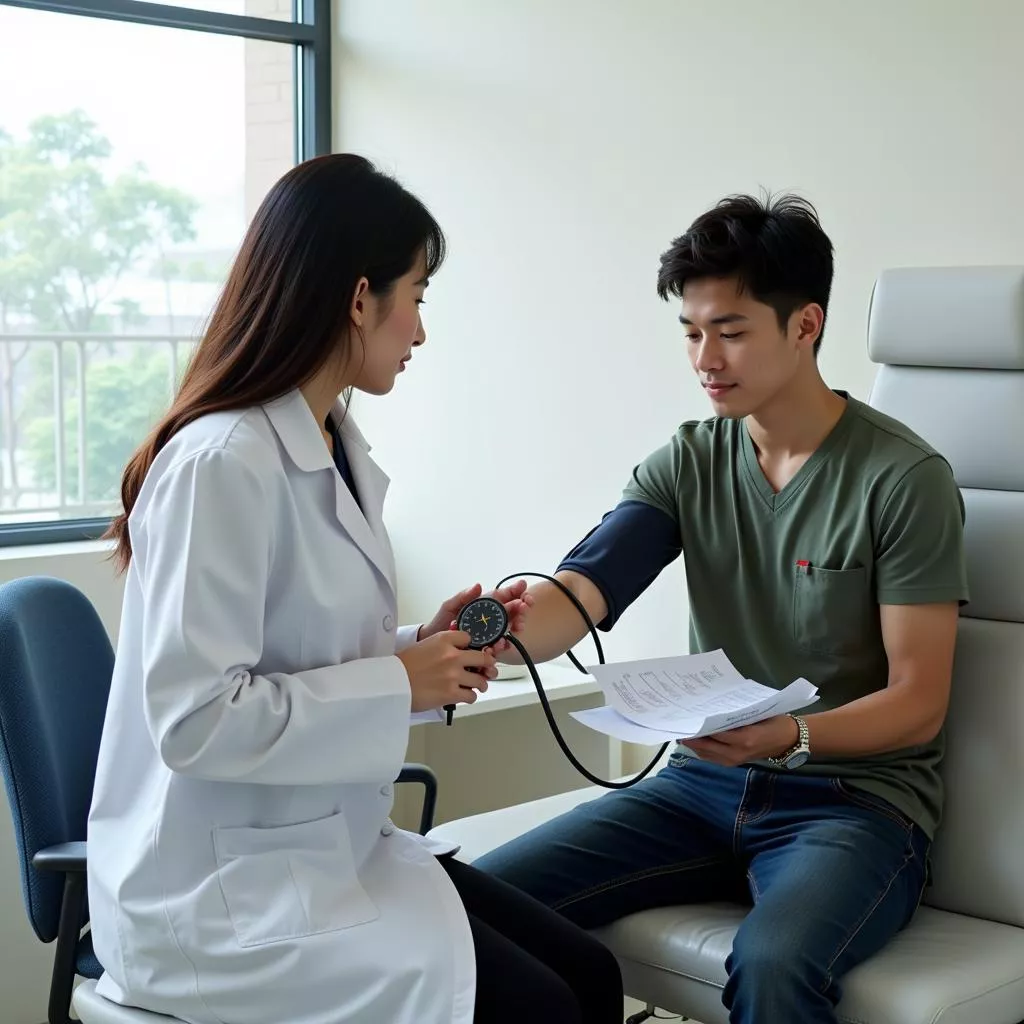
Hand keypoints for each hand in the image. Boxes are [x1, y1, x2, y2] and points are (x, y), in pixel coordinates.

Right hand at [397, 630, 496, 711]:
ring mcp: (453, 675)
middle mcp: (452, 655)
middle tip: (487, 669)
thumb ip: (444, 646)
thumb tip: (459, 653)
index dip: (471, 645)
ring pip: (481, 680)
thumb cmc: (403, 665)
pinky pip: (471, 696)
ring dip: (481, 683)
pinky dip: (470, 697)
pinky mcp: (451, 693)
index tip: (472, 651)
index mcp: (444, 639)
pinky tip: (465, 696)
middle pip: (483, 658)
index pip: (469, 638)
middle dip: (486, 665)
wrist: (391, 683)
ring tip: (478, 685)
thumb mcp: (425, 645)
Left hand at [418, 580, 533, 653]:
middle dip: (521, 610)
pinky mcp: (485, 651)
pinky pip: (498, 650)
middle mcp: (489, 622)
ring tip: (515, 627)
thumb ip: (463, 596)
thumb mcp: (450, 607)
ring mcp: (489, 636)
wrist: (433, 645)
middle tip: (523, 608)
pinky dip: (501, 648)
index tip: (523, 589)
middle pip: (512, 614)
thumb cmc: (441, 623)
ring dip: (515, 628)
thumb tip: (478, 586)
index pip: (504, 598)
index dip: (516, 592)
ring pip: (509, 631)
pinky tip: (498, 646)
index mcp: (483, 607)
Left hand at [685, 715, 799, 766]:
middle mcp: (736, 753)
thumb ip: (734, 715)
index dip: (698, 726)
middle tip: (677, 723)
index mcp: (743, 739)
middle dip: (690, 736)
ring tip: (681, 730)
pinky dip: (701, 749)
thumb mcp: (756, 714)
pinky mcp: (733, 763)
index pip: (714, 733)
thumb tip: (711, 710)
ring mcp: (734, 760)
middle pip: (705, 746)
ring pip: (705, 754)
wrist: (789, 740)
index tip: (684, 717)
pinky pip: (711, 758)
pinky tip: (694, 740)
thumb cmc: (774, 722)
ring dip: (693, 744)